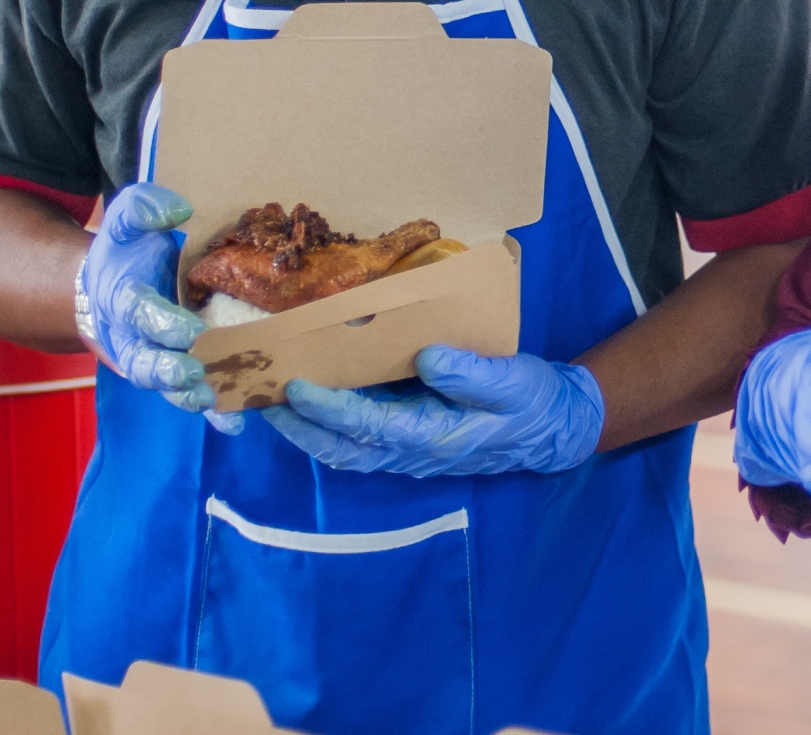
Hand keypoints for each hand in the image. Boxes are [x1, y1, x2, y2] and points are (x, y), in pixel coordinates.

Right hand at [72, 183, 209, 413]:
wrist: (108, 285)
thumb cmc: (126, 251)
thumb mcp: (127, 219)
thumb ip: (143, 209)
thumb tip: (177, 210)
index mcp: (124, 299)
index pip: (139, 313)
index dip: (161, 323)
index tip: (188, 331)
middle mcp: (134, 337)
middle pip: (146, 361)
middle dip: (168, 370)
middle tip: (193, 373)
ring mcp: (153, 359)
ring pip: (166, 386)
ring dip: (187, 396)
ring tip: (211, 401)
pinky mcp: (174, 373)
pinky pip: (191, 395)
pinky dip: (211, 411)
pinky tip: (236, 422)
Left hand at [263, 346, 603, 475]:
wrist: (553, 429)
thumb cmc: (533, 402)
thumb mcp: (514, 382)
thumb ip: (472, 374)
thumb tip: (426, 357)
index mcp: (435, 436)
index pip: (368, 425)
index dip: (328, 408)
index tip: (295, 384)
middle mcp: (412, 451)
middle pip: (340, 448)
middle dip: (296, 426)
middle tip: (257, 397)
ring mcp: (407, 450)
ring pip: (343, 448)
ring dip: (303, 429)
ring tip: (270, 399)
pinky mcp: (408, 441)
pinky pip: (356, 439)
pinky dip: (326, 425)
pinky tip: (309, 401)